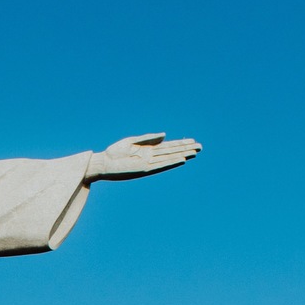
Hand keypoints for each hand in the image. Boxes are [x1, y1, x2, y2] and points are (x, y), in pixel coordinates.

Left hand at [85, 133, 200, 180]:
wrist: (103, 163)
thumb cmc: (114, 152)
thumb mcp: (132, 141)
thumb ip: (148, 138)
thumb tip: (165, 135)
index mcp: (148, 149)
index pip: (168, 146)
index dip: (180, 143)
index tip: (192, 140)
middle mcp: (150, 157)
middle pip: (172, 151)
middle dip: (186, 149)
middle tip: (200, 146)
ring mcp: (148, 163)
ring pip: (169, 158)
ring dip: (182, 155)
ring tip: (195, 152)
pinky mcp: (144, 169)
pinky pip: (161, 165)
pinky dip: (171, 162)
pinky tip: (181, 159)